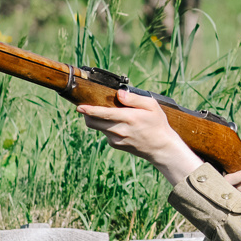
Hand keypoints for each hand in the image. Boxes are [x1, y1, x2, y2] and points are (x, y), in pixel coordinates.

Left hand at [77, 89, 200, 187]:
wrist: (160, 147)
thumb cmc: (157, 124)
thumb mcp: (152, 106)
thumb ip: (134, 99)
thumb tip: (119, 93)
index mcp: (128, 118)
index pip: (103, 114)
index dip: (89, 110)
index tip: (79, 107)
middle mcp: (119, 130)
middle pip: (93, 122)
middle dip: (87, 114)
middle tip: (88, 107)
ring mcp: (116, 139)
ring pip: (97, 127)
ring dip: (97, 120)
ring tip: (109, 114)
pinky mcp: (115, 145)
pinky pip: (105, 133)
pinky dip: (106, 127)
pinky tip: (118, 125)